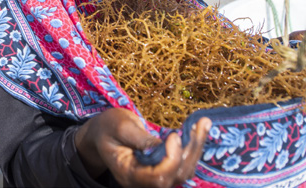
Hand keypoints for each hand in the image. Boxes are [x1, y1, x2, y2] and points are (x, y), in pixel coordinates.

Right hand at [75, 108, 210, 187]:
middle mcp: (143, 181)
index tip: (174, 135)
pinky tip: (198, 129)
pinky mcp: (162, 168)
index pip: (158, 177)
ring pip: (183, 171)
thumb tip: (162, 145)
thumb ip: (139, 137)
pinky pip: (182, 164)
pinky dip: (192, 147)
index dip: (171, 159)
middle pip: (176, 175)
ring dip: (196, 147)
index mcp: (128, 174)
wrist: (102, 133)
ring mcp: (153, 177)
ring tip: (203, 123)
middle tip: (200, 124)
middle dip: (191, 150)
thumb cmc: (107, 127)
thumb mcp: (119, 126)